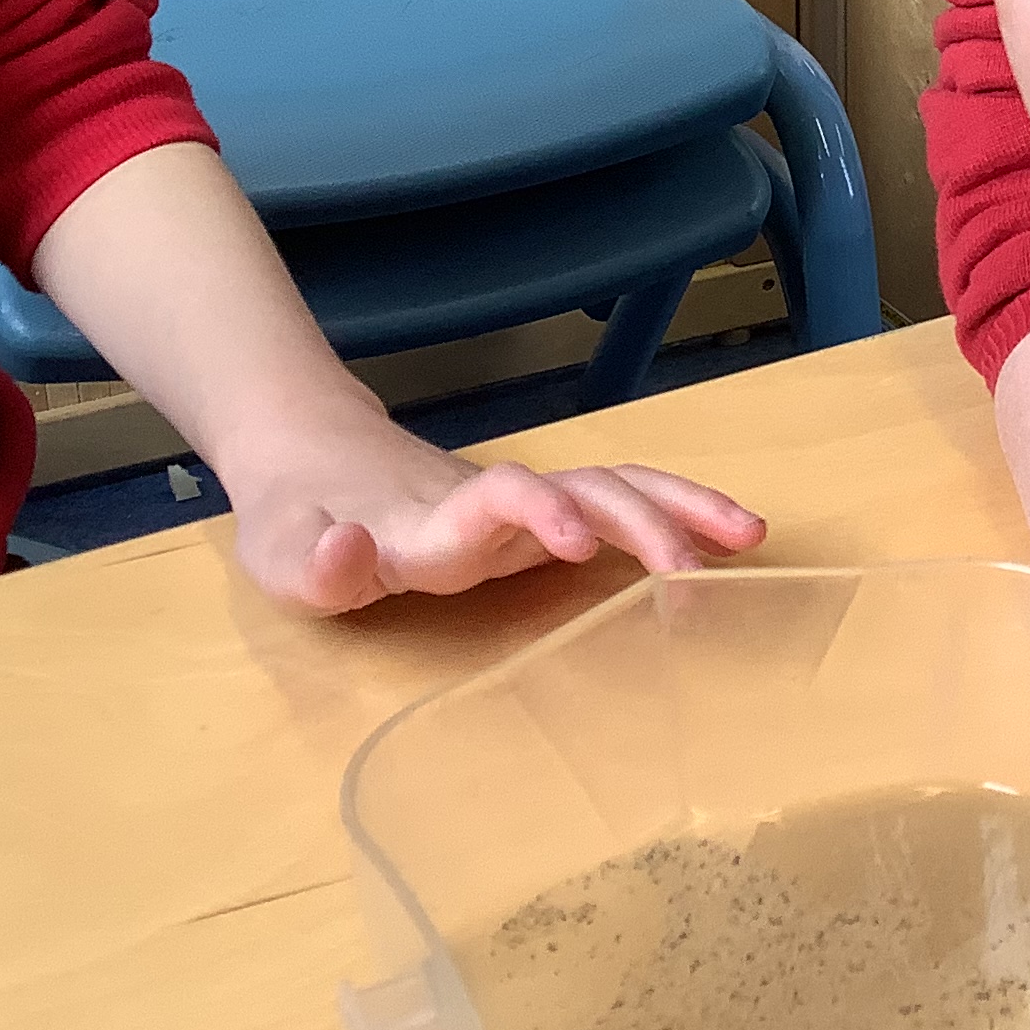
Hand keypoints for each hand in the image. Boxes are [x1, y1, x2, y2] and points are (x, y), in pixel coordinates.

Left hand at [218, 405, 765, 613]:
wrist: (318, 457)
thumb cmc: (301, 516)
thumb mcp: (280, 553)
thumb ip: (315, 561)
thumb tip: (347, 549)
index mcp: (436, 518)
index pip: (498, 500)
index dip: (538, 513)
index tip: (579, 544)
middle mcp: (496, 503)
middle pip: (585, 488)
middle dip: (644, 521)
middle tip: (697, 573)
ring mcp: (525, 508)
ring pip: (617, 488)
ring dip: (681, 508)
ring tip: (749, 536)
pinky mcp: (541, 520)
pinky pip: (620, 506)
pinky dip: (676, 515)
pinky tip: (727, 538)